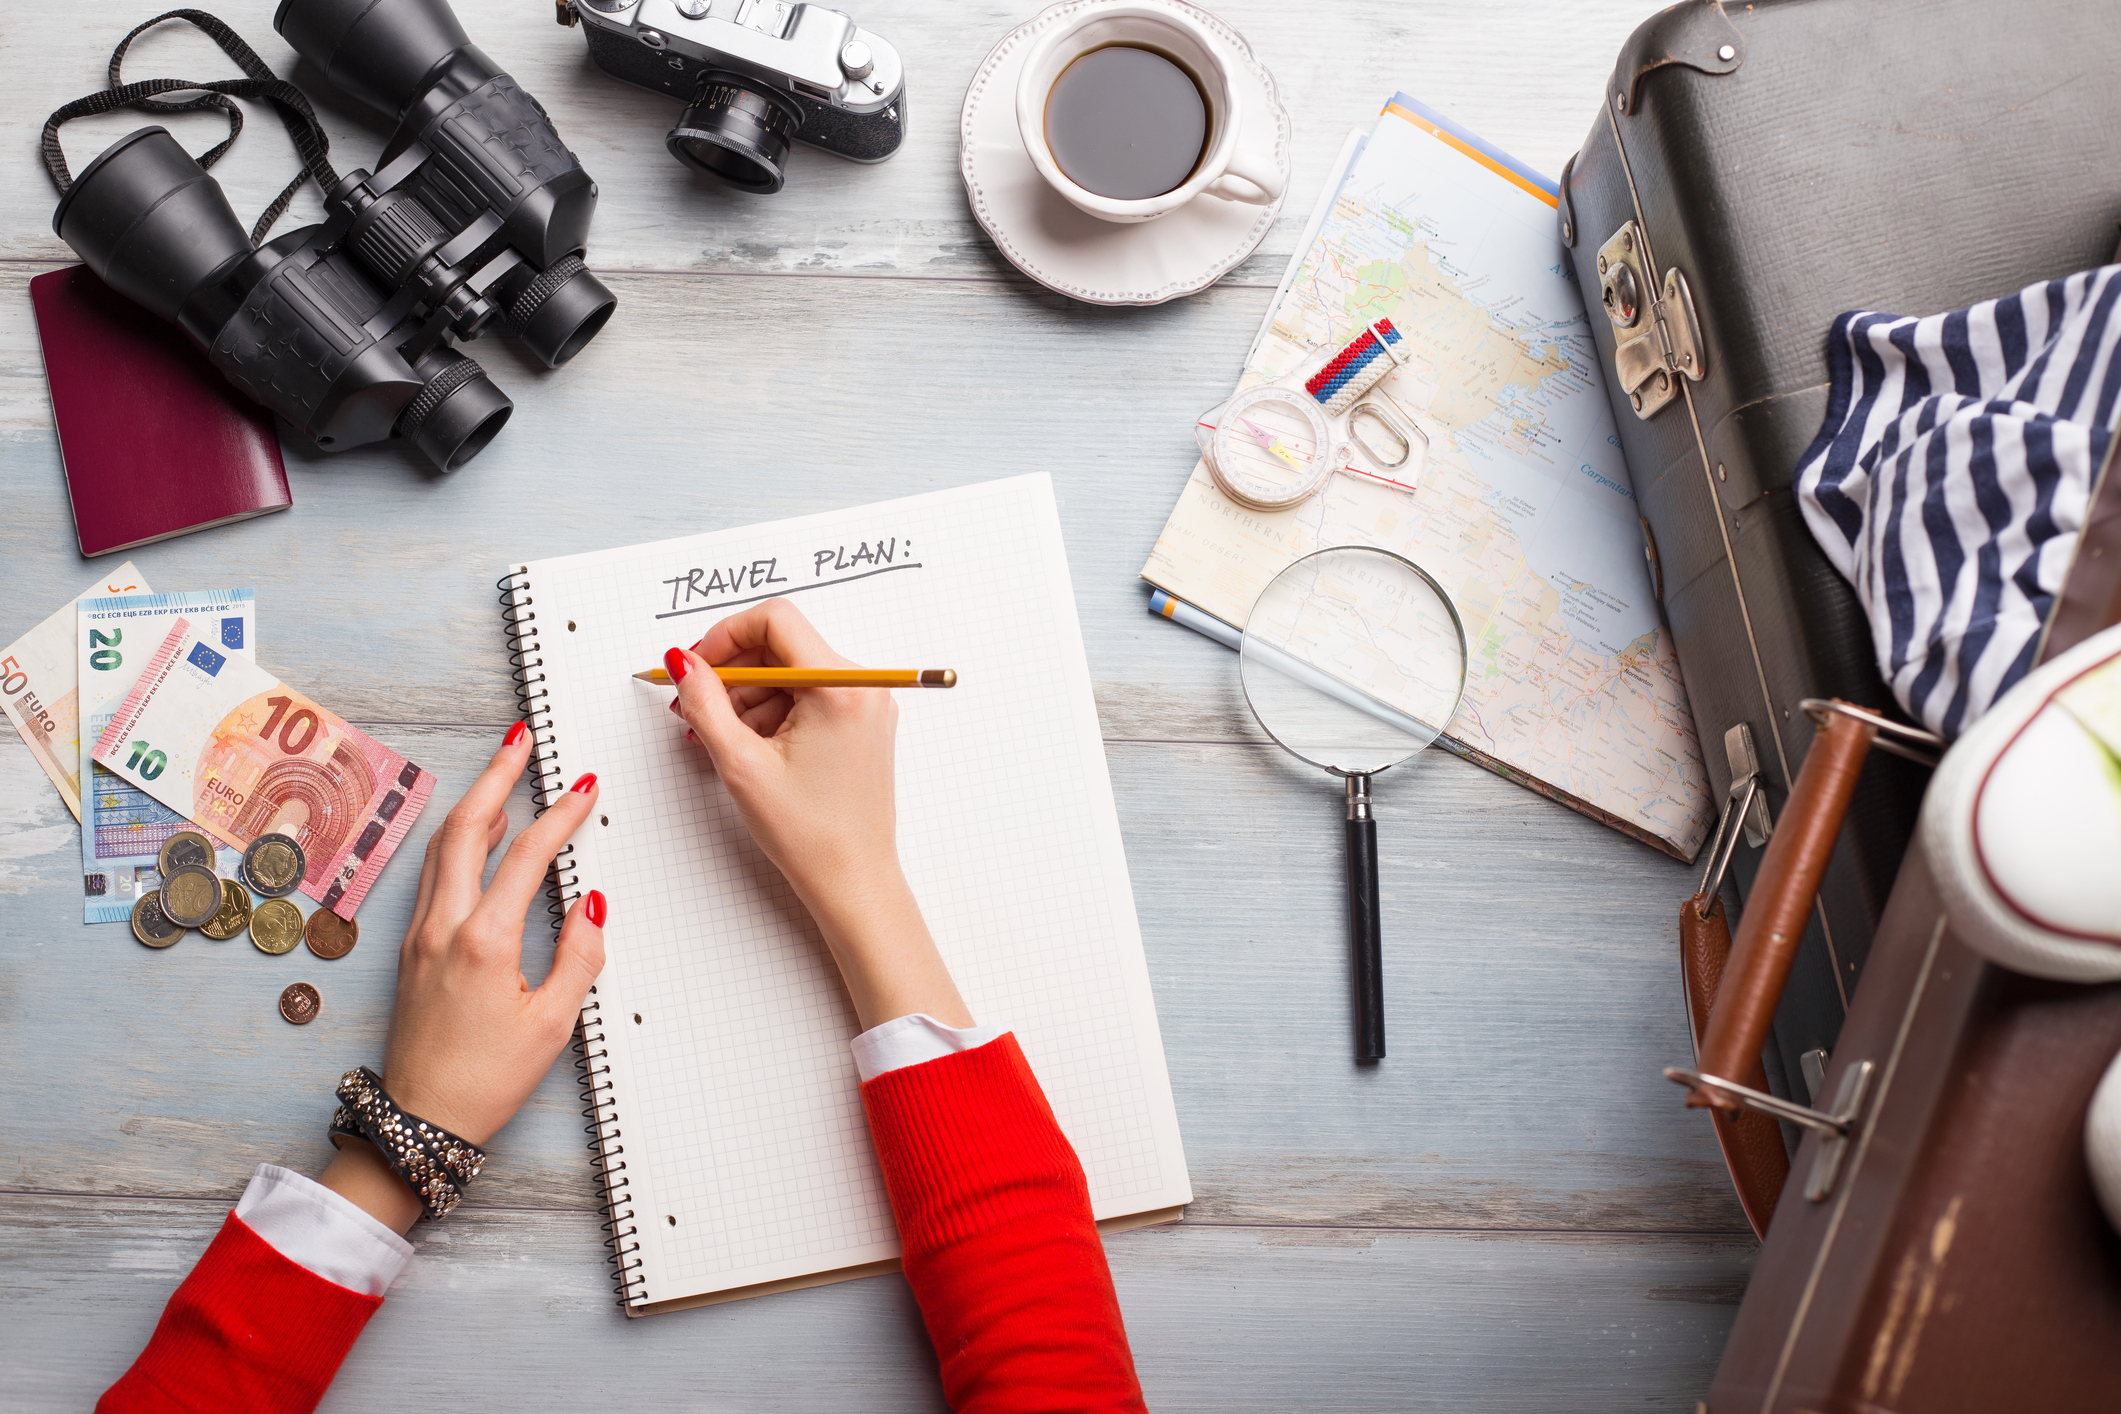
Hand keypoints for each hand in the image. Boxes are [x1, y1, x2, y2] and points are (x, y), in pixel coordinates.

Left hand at [319, 724, 605, 1232]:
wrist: (418, 1121)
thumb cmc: (483, 1082)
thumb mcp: (553, 1025)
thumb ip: (579, 956)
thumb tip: (591, 905)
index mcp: (483, 942)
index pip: (527, 855)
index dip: (560, 815)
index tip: (583, 789)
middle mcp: (442, 928)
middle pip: (466, 828)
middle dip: (497, 776)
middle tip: (520, 740)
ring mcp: (419, 935)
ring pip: (442, 846)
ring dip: (474, 801)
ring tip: (501, 772)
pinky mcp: (411, 948)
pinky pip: (433, 873)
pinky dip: (458, 838)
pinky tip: (473, 832)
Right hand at [665, 600, 969, 1031]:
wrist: (854, 880)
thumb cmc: (810, 834)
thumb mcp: (740, 764)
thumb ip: (706, 702)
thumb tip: (685, 662)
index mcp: (840, 688)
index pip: (775, 620)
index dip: (726, 635)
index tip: (697, 665)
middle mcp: (863, 687)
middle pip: (784, 645)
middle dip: (734, 671)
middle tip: (696, 705)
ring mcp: (867, 705)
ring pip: (793, 672)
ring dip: (750, 696)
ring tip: (722, 739)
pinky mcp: (863, 723)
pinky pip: (810, 695)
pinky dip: (775, 711)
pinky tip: (751, 746)